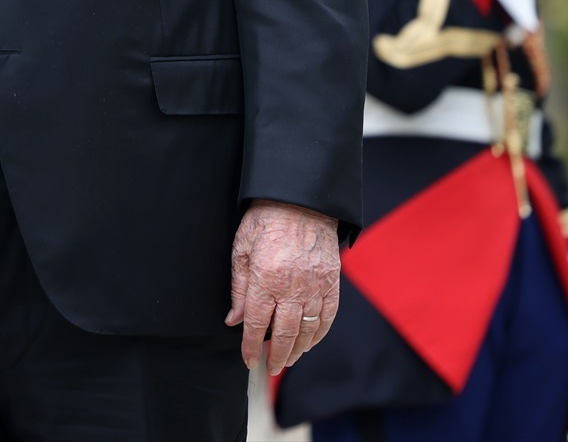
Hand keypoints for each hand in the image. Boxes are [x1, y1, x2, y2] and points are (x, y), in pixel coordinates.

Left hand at [225, 199, 339, 374]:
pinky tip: (311, 342)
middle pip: (285, 333)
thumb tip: (235, 319)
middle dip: (276, 355)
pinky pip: (328, 316)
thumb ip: (239, 287)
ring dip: (298, 349)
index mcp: (266, 279)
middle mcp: (293, 287)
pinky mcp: (332, 282)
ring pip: (308, 329)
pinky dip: (319, 333)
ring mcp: (316, 286)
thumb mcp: (241, 248)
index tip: (249, 360)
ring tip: (288, 359)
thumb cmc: (266, 219)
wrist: (300, 199)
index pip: (257, 324)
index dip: (252, 346)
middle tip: (270, 368)